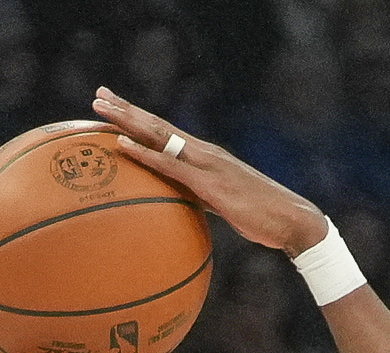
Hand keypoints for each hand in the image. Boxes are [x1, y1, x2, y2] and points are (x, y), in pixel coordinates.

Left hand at [91, 87, 326, 255]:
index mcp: (205, 156)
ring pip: (159, 136)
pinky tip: (122, 146)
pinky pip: (169, 166)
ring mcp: (206, 164)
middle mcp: (203, 152)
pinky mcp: (209, 183)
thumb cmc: (260, 216)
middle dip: (127, 109)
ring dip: (128, 121)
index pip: (166, 132)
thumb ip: (199, 196)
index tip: (115, 106)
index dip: (139, 118)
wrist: (291, 220)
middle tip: (98, 95)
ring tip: (101, 109)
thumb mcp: (222, 204)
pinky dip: (144, 154)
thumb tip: (179, 202)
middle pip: (157, 126)